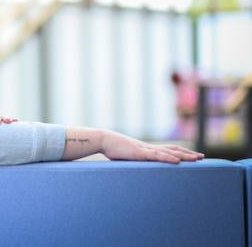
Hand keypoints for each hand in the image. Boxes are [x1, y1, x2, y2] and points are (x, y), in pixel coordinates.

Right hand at [62, 127, 204, 162]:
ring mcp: (145, 149)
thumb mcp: (123, 155)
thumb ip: (130, 160)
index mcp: (145, 148)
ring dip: (184, 155)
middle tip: (202, 157)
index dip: (180, 152)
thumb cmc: (110, 148)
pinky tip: (178, 161)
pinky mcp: (139, 153)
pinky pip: (157, 156)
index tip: (191, 155)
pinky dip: (168, 158)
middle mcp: (148, 147)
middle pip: (173, 149)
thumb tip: (131, 166)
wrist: (102, 139)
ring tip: (196, 158)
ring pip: (169, 152)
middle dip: (188, 153)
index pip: (167, 149)